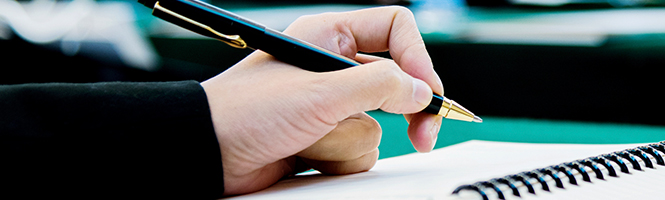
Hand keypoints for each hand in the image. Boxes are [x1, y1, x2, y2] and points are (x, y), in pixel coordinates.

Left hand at [199, 6, 444, 194]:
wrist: (207, 156)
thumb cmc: (244, 113)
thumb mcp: (319, 93)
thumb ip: (380, 87)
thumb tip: (420, 91)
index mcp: (329, 36)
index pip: (395, 29)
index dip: (418, 57)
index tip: (426, 91)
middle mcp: (333, 67)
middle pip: (398, 81)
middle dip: (409, 110)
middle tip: (424, 134)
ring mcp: (330, 106)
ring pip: (378, 124)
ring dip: (347, 140)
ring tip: (311, 140)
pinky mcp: (325, 139)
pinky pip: (359, 150)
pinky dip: (338, 159)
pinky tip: (307, 155)